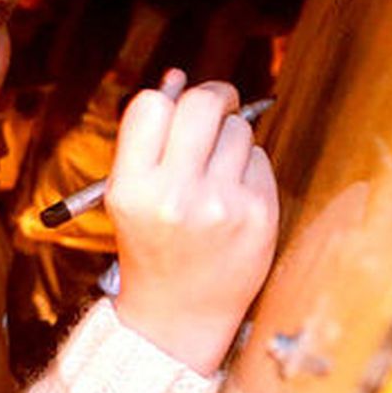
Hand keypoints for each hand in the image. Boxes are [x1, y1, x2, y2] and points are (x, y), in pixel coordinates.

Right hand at [108, 70, 278, 374]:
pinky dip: (250, 169)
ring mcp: (220, 205)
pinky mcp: (257, 215)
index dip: (170, 95)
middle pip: (202, 104)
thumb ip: (148, 140)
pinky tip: (234, 196)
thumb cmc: (154, 246)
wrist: (179, 314)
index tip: (182, 101)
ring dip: (231, 139)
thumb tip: (175, 78)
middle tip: (218, 107)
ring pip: (238, 130)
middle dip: (214, 97)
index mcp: (132, 187)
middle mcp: (175, 195)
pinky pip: (260, 160)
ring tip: (217, 173)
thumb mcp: (131, 196)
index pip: (151, 105)